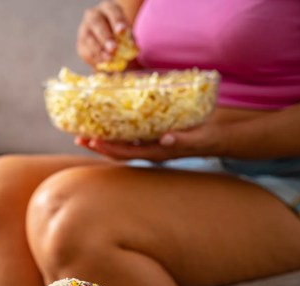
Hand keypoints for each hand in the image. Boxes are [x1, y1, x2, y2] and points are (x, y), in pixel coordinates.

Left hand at [75, 122, 228, 161]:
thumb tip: (165, 139)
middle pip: (118, 150)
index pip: (127, 153)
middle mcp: (150, 149)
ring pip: (122, 142)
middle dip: (98, 145)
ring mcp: (152, 142)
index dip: (108, 148)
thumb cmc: (211, 138)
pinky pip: (132, 132)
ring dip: (104, 137)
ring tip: (86, 131)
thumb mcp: (199, 138)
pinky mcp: (155, 132)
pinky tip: (109, 119)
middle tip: (78, 137)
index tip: (91, 141)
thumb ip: (183, 139)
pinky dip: (118, 127)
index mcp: (157, 153)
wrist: (221, 135)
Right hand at [77, 1, 128, 68]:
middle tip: (113, 48)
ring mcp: (84, 29)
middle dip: (105, 37)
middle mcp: (93, 16)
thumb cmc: (119, 33)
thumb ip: (129, 39)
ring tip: (109, 59)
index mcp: (108, 8)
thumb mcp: (126, 32)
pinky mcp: (80, 44)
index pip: (111, 11)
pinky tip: (102, 64)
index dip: (117, 20)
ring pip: (89, 39)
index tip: (122, 31)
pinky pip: (84, 51)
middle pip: (96, 23)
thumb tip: (133, 49)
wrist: (107, 38)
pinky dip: (93, 59)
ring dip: (99, 50)